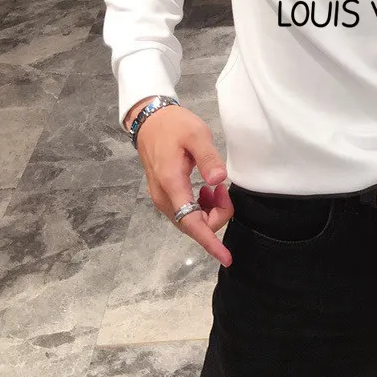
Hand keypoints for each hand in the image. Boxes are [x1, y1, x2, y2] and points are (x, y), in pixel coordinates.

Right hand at [132, 103, 233, 265]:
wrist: (150, 120)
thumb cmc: (174, 125)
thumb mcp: (196, 135)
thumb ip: (208, 158)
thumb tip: (219, 181)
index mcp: (171, 184)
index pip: (192, 223)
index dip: (210, 242)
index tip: (226, 257)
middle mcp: (163, 198)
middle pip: (194, 225)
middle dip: (216, 216)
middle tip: (224, 189)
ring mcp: (161, 198)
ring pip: (190, 221)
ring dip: (209, 212)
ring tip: (216, 188)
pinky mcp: (163, 195)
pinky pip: (185, 213)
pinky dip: (201, 208)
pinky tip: (207, 191)